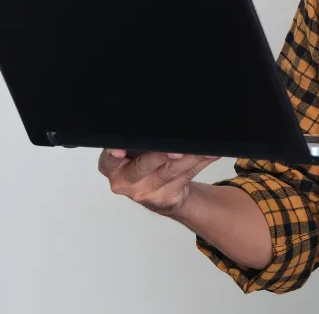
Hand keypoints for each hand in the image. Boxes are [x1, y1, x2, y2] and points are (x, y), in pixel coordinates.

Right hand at [98, 149, 218, 215]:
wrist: (160, 194)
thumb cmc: (145, 163)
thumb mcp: (134, 152)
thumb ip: (140, 140)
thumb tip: (163, 119)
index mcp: (112, 166)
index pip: (108, 159)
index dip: (113, 154)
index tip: (120, 151)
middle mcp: (126, 181)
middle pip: (144, 165)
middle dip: (161, 155)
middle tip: (176, 150)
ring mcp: (145, 192)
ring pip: (170, 171)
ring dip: (191, 157)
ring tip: (204, 148)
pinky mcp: (165, 198)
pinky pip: (186, 177)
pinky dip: (200, 162)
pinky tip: (210, 154)